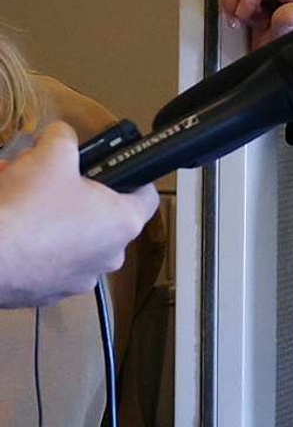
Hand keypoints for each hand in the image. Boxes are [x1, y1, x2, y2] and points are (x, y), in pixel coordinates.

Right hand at [0, 122, 158, 308]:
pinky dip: (33, 242)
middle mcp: (110, 255)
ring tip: (20, 197)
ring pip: (71, 236)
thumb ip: (64, 138)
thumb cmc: (25, 212)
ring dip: (50, 215)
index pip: (145, 195)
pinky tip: (13, 225)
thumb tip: (61, 135)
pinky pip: (47, 259)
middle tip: (48, 178)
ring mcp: (80, 277)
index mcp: (124, 222)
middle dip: (73, 192)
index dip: (130, 175)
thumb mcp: (50, 156)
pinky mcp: (49, 291)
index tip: (113, 167)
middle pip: (100, 213)